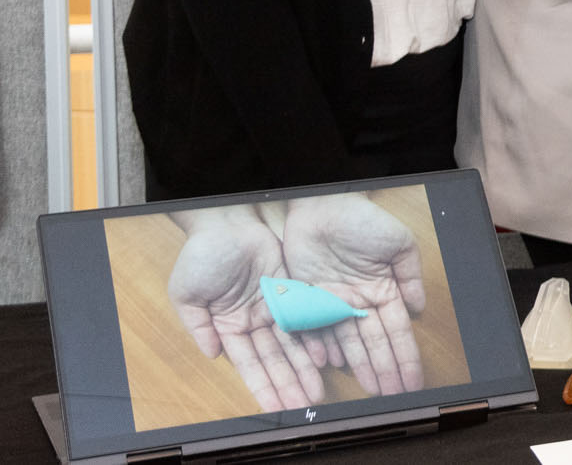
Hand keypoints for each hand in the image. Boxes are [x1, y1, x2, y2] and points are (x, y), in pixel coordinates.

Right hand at [166, 206, 323, 410]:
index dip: (261, 386)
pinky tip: (324, 356)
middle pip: (275, 358)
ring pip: (292, 343)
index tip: (274, 408)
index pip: (249, 364)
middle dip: (288, 383)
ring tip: (316, 391)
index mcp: (228, 327)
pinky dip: (314, 336)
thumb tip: (212, 355)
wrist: (227, 223)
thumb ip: (199, 326)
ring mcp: (274, 306)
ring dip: (303, 367)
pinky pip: (305, 316)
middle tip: (303, 405)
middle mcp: (254, 321)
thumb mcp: (187, 295)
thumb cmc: (201, 256)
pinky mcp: (291, 289)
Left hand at [280, 193, 425, 396]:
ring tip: (370, 390)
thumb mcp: (399, 242)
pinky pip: (316, 332)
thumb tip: (418, 308)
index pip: (397, 331)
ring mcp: (333, 305)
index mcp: (384, 290)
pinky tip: (333, 367)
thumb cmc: (362, 219)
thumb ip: (411, 275)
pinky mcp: (308, 302)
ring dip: (359, 368)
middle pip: (374, 344)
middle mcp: (359, 303)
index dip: (406, 356)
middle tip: (393, 396)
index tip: (414, 380)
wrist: (321, 207)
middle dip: (386, 370)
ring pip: (348, 343)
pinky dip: (324, 350)